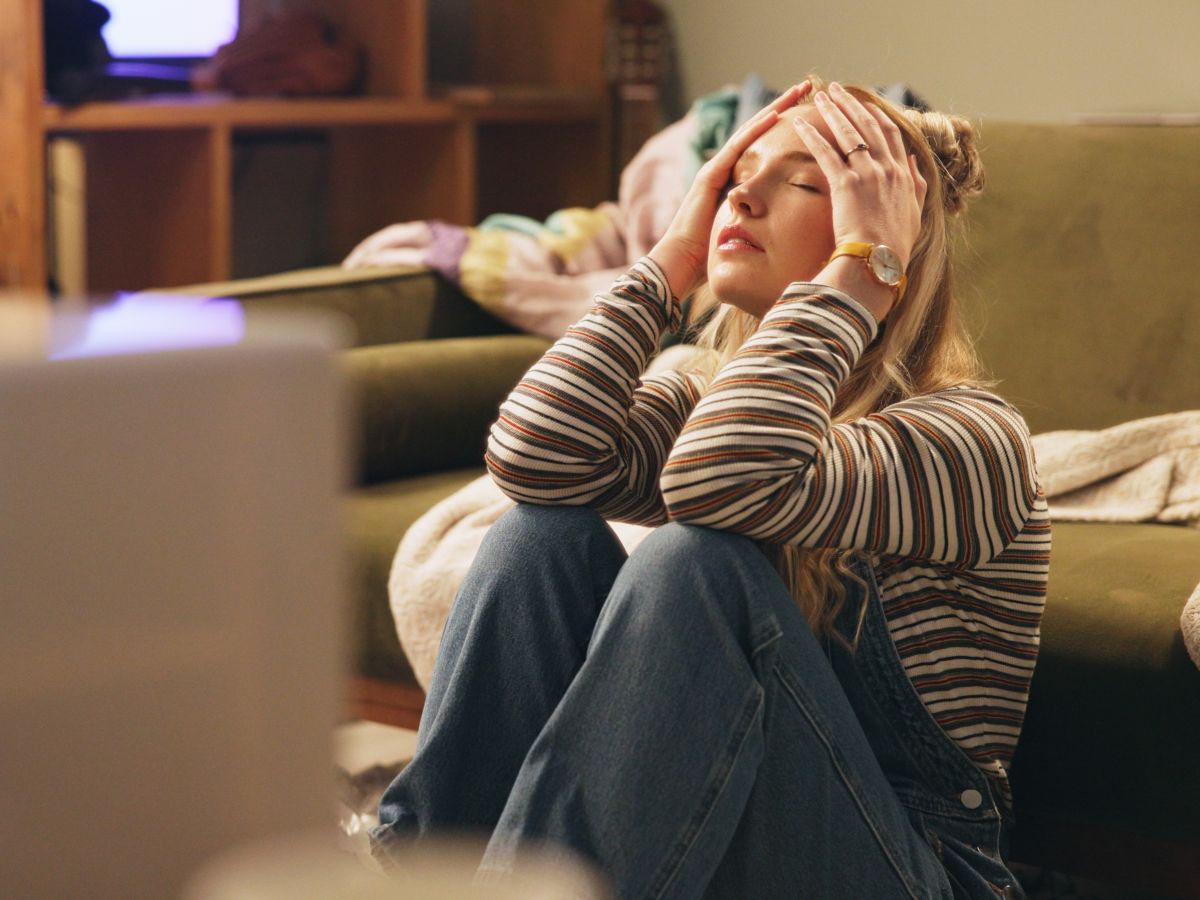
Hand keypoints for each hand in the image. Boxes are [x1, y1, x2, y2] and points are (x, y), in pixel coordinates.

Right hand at [648, 81, 811, 298]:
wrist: (682, 265)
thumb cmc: (709, 257)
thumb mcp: (742, 234)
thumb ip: (758, 223)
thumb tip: (791, 229)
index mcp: (734, 182)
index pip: (763, 147)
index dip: (785, 128)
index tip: (808, 113)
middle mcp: (724, 170)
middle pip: (758, 131)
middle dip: (783, 108)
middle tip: (808, 87)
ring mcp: (715, 170)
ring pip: (750, 131)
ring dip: (774, 109)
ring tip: (798, 91)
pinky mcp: (710, 176)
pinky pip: (737, 148)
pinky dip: (756, 130)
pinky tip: (776, 115)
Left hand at [793, 82, 926, 269]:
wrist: (880, 261)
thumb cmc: (895, 244)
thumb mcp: (915, 211)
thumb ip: (916, 183)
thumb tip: (914, 159)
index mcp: (903, 174)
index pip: (890, 134)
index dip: (876, 115)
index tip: (864, 104)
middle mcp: (887, 168)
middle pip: (868, 125)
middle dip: (851, 104)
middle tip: (836, 89)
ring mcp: (867, 174)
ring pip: (848, 133)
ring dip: (833, 111)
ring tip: (819, 96)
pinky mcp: (846, 185)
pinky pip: (826, 152)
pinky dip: (813, 135)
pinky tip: (801, 123)